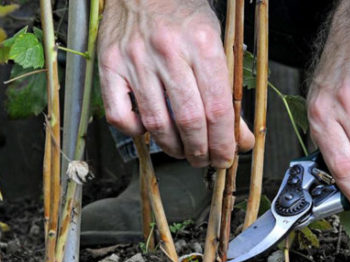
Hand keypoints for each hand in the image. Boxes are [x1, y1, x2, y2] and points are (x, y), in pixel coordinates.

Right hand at [98, 0, 253, 167]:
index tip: (226, 157)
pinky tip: (148, 129)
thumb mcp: (215, 44)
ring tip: (182, 151)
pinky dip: (136, 131)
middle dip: (201, 151)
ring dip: (173, 147)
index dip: (223, 142)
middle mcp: (167, 51)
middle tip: (205, 159)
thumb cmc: (182, 14)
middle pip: (189, 121)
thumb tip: (240, 137)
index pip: (217, 108)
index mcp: (202, 43)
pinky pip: (119, 115)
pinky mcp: (109, 65)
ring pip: (156, 123)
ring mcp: (134, 59)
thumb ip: (228, 93)